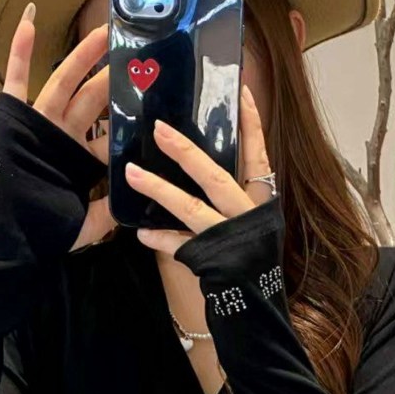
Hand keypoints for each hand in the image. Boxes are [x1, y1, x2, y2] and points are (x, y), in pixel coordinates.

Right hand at [3, 7, 115, 251]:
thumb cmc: (45, 231)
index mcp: (80, 158)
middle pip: (94, 98)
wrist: (9, 236)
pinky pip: (18, 80)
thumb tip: (137, 199)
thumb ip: (111, 210)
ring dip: (84, 56)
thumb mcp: (89, 224)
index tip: (152, 96)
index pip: (110, 132)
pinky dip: (22, 51)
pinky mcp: (15, 118)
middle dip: (114, 76)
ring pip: (66, 82)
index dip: (129, 117)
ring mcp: (40, 124)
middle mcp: (63, 135)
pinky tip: (30, 20)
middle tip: (137, 51)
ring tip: (105, 29)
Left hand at [127, 84, 274, 254]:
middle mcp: (247, 215)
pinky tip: (141, 232)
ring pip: (192, 208)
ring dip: (160, 190)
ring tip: (132, 174)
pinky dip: (162, 239)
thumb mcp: (257, 221)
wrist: (259, 303)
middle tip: (159, 129)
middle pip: (216, 177)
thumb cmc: (253, 256)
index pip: (258, 154)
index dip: (250, 124)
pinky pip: (181, 247)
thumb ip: (242, 192)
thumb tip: (209, 160)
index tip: (240, 90)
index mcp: (262, 201)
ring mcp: (228, 238)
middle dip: (187, 153)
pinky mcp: (212, 261)